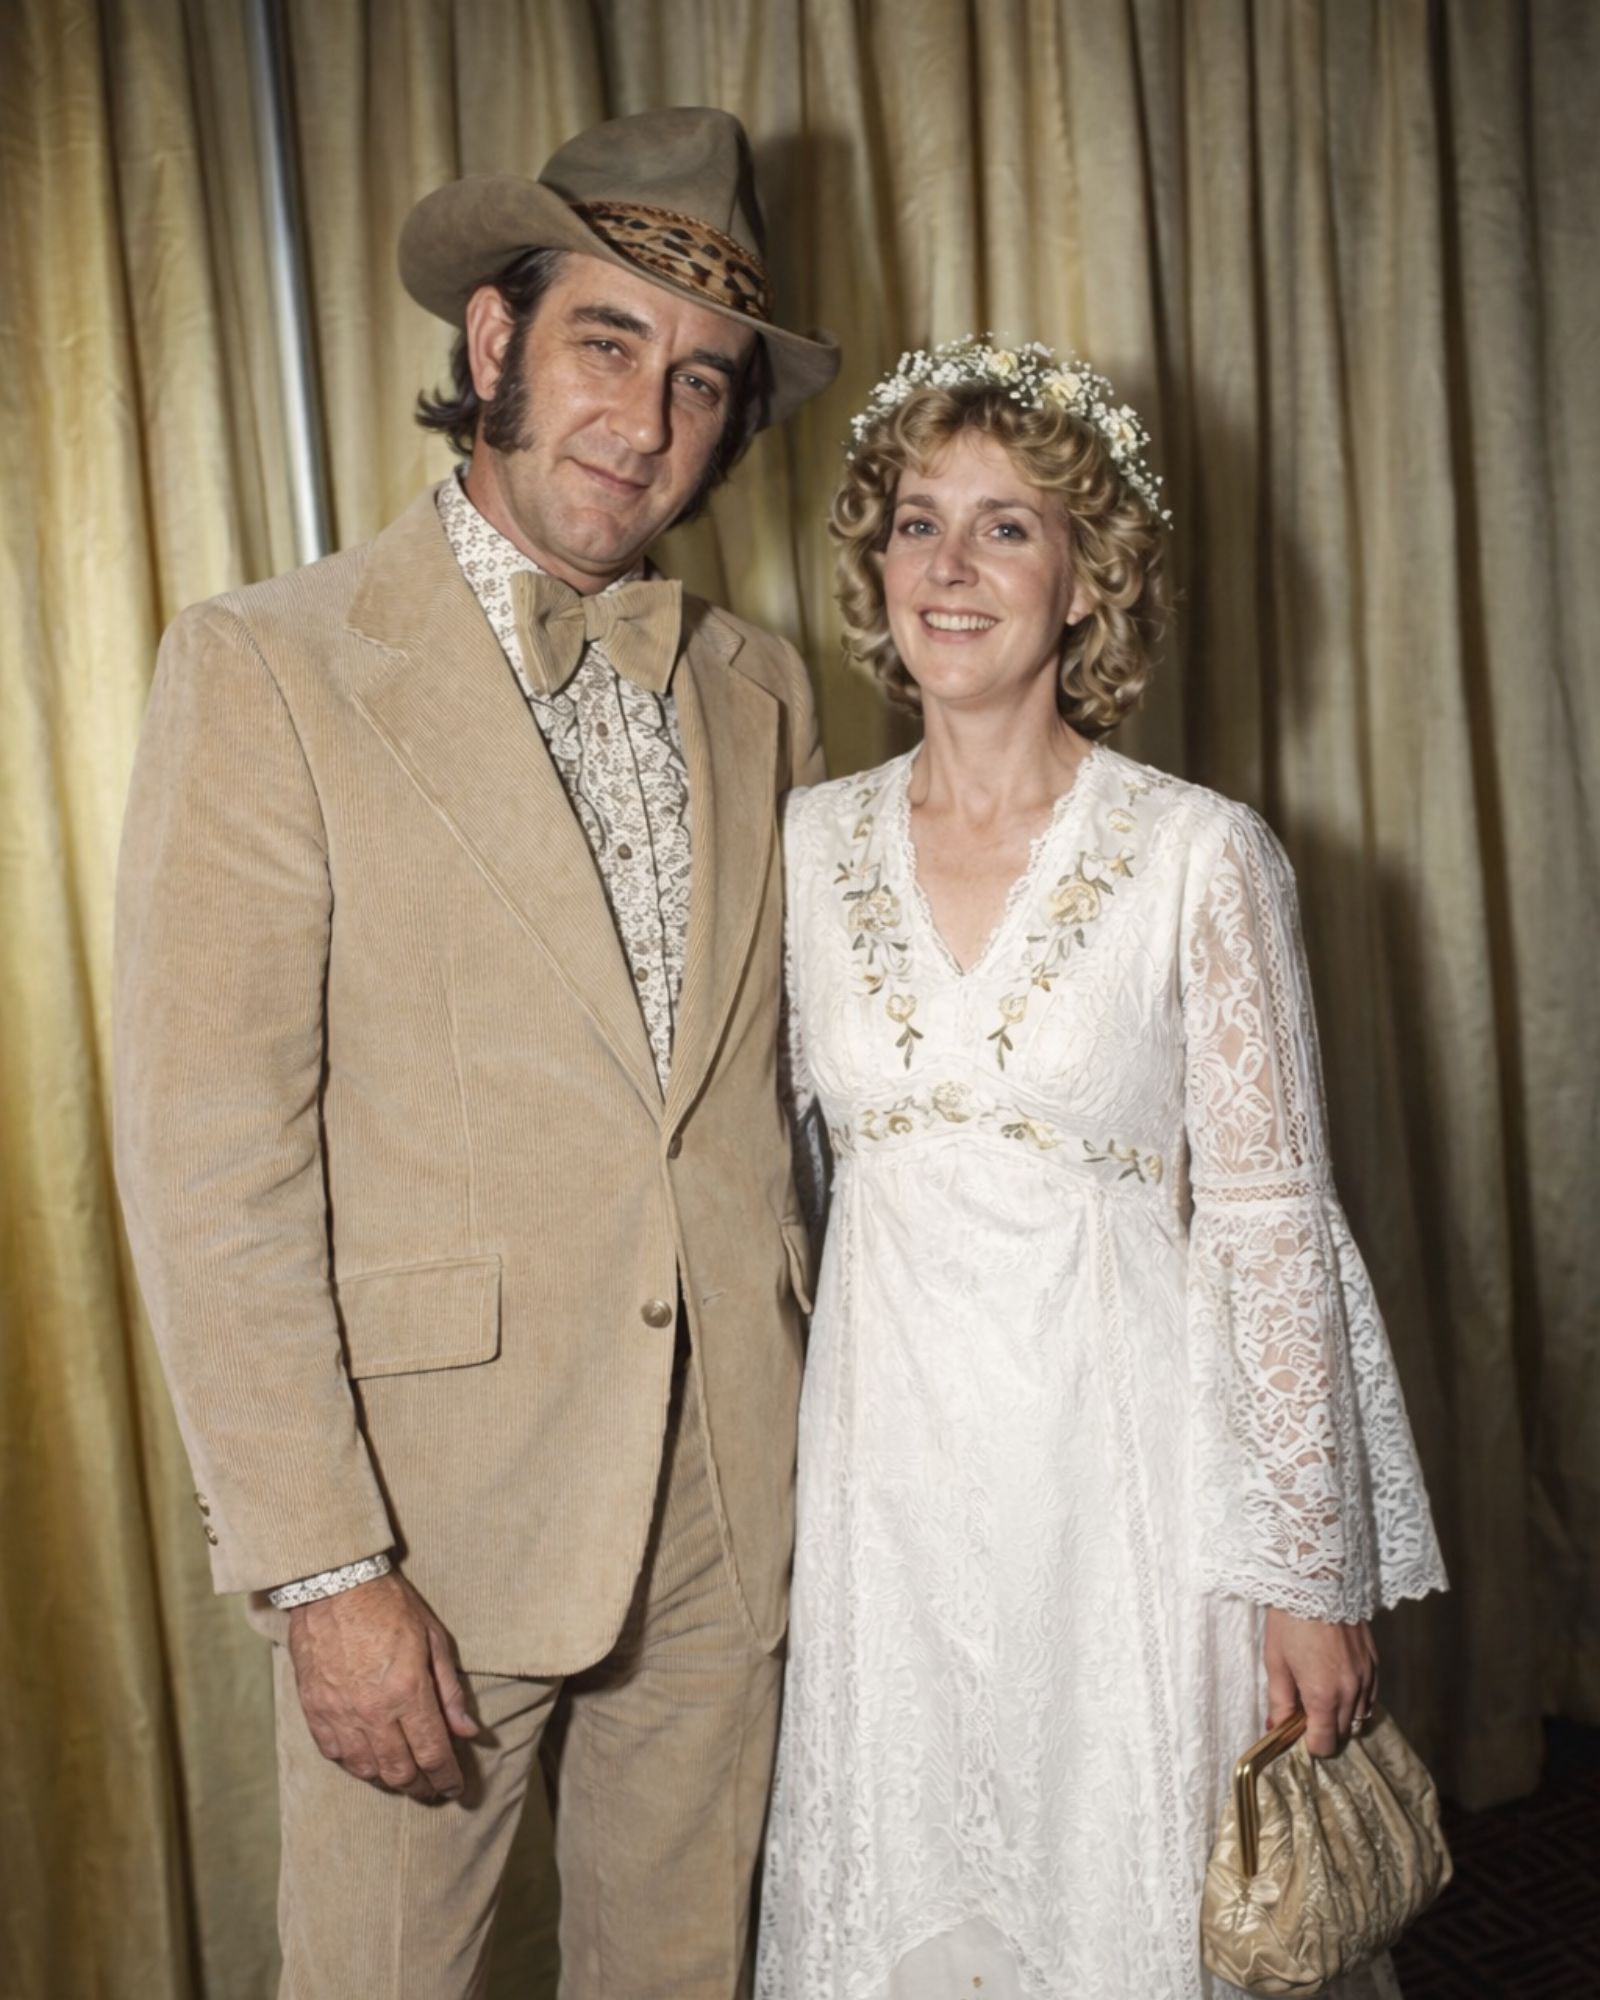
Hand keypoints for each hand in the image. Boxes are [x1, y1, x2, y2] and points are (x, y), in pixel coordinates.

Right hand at [288, 1569, 479, 1801]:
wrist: (333, 1584)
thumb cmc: (390, 1605)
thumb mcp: (433, 1638)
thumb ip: (450, 1690)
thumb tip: (468, 1731)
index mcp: (407, 1691)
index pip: (432, 1753)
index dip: (447, 1777)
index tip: (455, 1788)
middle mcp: (373, 1712)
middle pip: (400, 1772)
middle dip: (422, 1787)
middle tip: (433, 1788)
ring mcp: (340, 1714)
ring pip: (367, 1770)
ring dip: (389, 1780)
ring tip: (405, 1777)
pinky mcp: (314, 1711)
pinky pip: (336, 1755)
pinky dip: (356, 1764)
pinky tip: (369, 1760)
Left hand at [1263, 1608, 1377, 1756]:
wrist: (1317, 1581)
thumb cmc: (1290, 1621)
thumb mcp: (1276, 1661)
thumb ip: (1280, 1700)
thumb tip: (1276, 1729)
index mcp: (1323, 1696)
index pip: (1325, 1744)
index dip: (1310, 1744)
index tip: (1297, 1732)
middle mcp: (1351, 1692)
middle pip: (1344, 1733)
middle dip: (1325, 1731)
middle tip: (1305, 1713)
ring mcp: (1367, 1677)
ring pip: (1360, 1717)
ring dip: (1342, 1716)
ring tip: (1321, 1697)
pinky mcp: (1375, 1663)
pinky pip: (1371, 1696)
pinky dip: (1357, 1700)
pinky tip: (1340, 1686)